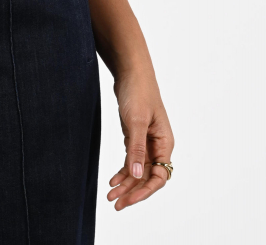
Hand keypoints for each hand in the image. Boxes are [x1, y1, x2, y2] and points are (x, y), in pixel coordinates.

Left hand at [108, 68, 173, 209]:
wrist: (130, 71)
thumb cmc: (138, 91)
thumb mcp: (136, 121)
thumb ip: (136, 148)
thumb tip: (136, 175)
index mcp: (165, 142)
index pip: (159, 176)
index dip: (145, 190)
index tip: (129, 199)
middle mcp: (158, 145)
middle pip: (148, 176)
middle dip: (133, 191)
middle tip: (116, 204)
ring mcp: (146, 142)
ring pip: (138, 170)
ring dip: (126, 184)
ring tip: (111, 196)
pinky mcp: (135, 136)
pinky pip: (131, 160)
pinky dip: (123, 171)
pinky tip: (113, 180)